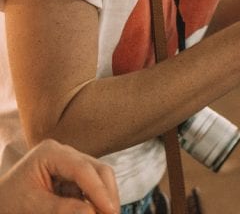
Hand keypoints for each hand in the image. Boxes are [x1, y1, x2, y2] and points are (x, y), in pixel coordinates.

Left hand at [0, 139, 118, 213]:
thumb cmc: (8, 203)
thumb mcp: (32, 207)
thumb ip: (62, 209)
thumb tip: (92, 213)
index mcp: (50, 153)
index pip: (83, 169)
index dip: (100, 191)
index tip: (110, 211)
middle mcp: (65, 153)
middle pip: (98, 170)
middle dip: (107, 194)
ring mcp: (70, 163)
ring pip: (99, 177)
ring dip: (104, 198)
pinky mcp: (72, 176)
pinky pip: (91, 187)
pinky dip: (95, 200)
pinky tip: (97, 211)